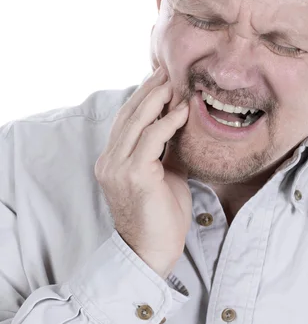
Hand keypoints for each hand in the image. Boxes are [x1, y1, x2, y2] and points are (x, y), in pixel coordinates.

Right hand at [94, 67, 191, 277]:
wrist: (152, 252)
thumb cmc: (161, 216)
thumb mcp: (163, 174)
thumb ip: (165, 149)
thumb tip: (179, 123)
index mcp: (113, 160)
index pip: (126, 120)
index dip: (142, 97)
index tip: (160, 78)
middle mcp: (109, 160)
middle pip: (129, 115)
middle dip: (149, 90)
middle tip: (167, 70)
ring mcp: (118, 167)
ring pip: (137, 122)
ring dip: (157, 98)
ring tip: (175, 81)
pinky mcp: (134, 175)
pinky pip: (153, 139)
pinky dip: (168, 121)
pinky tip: (183, 110)